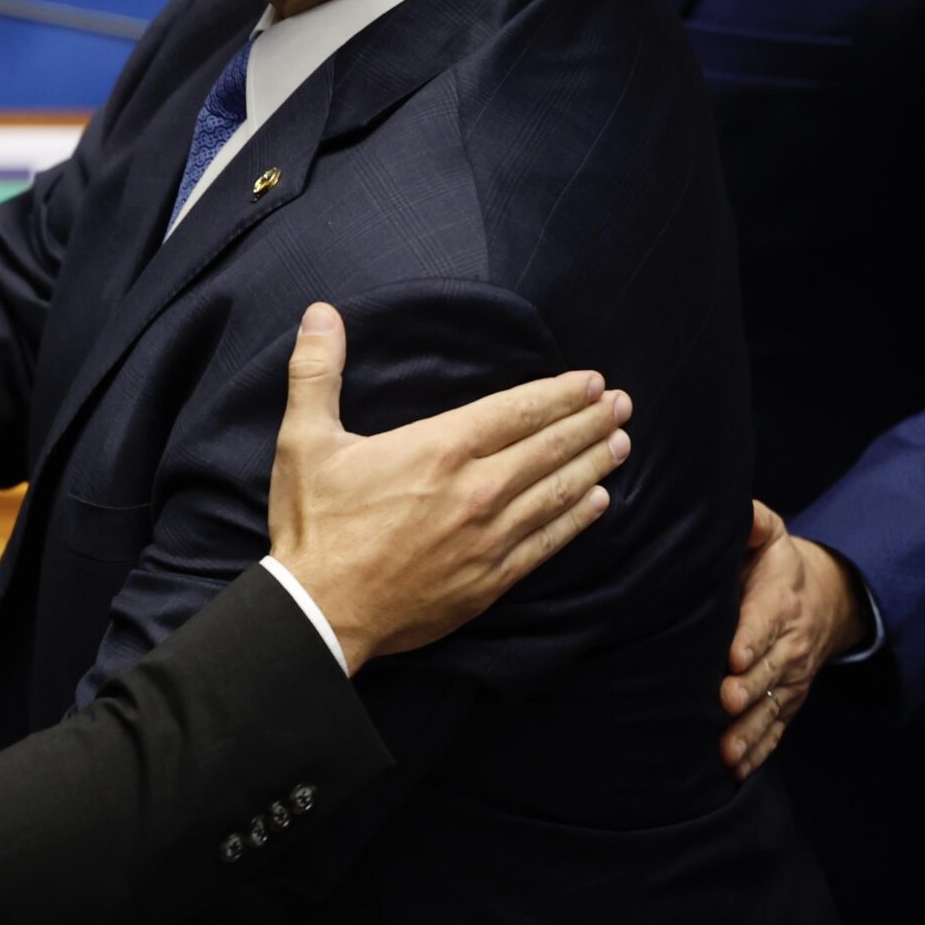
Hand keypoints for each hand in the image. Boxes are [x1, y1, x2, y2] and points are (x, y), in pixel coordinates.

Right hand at [269, 303, 629, 671]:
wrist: (320, 611)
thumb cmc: (313, 523)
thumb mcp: (304, 439)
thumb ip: (317, 371)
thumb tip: (322, 313)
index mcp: (439, 449)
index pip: (517, 411)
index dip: (559, 394)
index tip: (592, 382)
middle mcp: (476, 490)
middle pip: (548, 448)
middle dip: (589, 422)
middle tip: (621, 404)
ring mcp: (490, 539)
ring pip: (557, 493)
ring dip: (593, 464)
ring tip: (621, 443)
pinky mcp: (491, 580)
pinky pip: (547, 543)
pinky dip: (577, 519)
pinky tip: (598, 502)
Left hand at [719, 502, 871, 779]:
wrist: (824, 600)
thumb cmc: (778, 567)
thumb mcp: (770, 536)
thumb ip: (754, 522)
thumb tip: (740, 512)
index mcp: (779, 604)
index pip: (764, 623)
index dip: (749, 640)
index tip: (733, 657)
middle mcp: (788, 646)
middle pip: (767, 672)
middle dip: (747, 688)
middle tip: (724, 700)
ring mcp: (789, 679)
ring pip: (770, 708)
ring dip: (748, 731)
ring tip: (726, 751)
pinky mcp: (788, 701)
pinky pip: (775, 729)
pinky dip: (758, 751)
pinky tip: (736, 771)